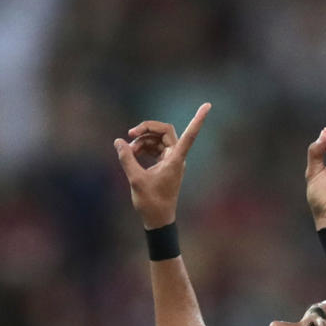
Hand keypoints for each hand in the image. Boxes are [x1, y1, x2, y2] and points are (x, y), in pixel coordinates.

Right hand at [114, 104, 209, 229]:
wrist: (158, 220)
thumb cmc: (151, 203)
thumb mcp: (136, 179)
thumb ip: (127, 158)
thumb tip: (118, 141)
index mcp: (176, 159)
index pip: (190, 135)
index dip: (198, 119)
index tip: (207, 105)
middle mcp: (176, 157)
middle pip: (164, 131)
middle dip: (147, 129)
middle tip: (130, 134)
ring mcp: (171, 160)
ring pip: (157, 140)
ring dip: (142, 141)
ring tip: (128, 151)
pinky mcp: (165, 165)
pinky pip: (155, 148)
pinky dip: (143, 148)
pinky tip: (132, 154)